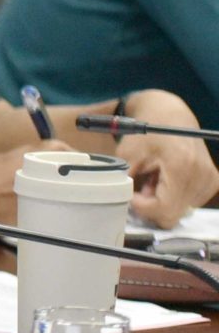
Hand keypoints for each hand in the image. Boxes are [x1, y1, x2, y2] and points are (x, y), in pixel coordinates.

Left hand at [115, 92, 218, 227]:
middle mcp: (202, 176)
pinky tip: (166, 179)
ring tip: (154, 178)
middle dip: (151, 205)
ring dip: (162, 201)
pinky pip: (188, 203)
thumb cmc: (147, 133)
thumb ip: (124, 179)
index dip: (142, 207)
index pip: (164, 209)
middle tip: (141, 186)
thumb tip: (123, 203)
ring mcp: (210, 180)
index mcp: (182, 167)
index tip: (130, 194)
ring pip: (179, 211)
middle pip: (172, 215)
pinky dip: (173, 197)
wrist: (171, 117)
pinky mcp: (213, 183)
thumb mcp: (127, 153)